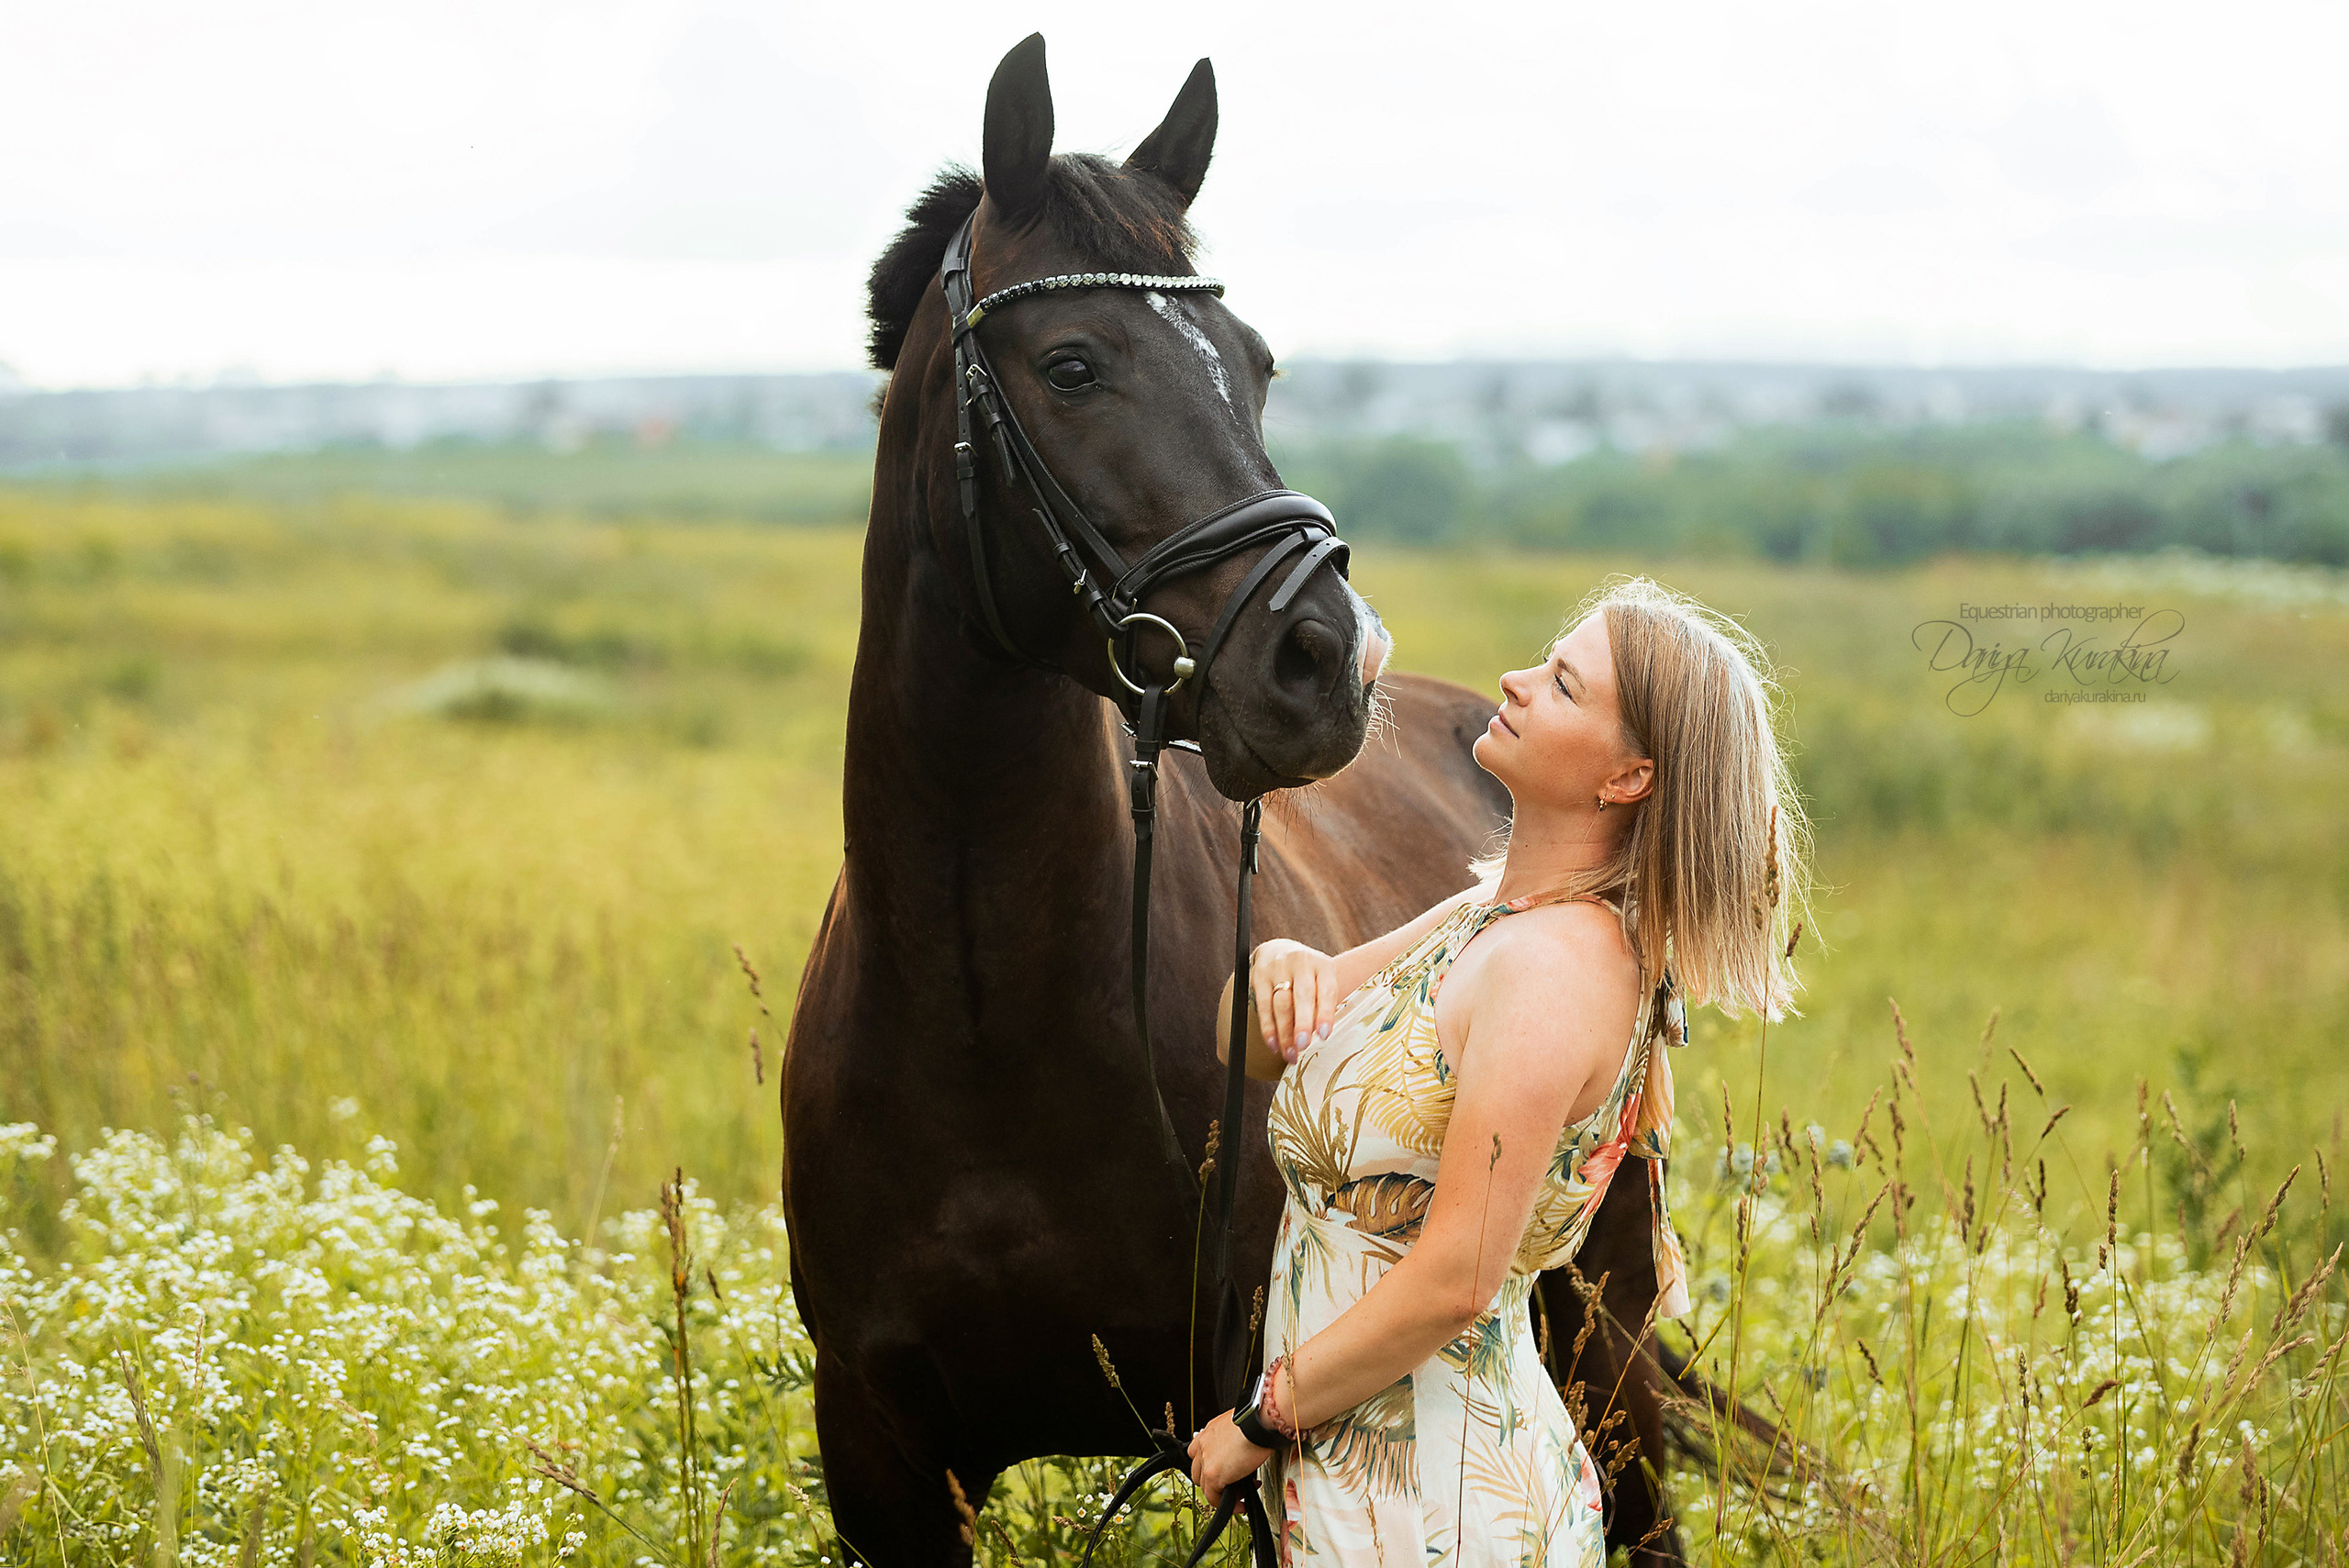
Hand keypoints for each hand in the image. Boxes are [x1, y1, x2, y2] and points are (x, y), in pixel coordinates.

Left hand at [1186, 1410, 1269, 1510]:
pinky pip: (1214, 1498)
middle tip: (1235, 1482)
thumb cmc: (1256, 1421)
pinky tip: (1241, 1504)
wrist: (1258, 1422)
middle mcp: (1203, 1445)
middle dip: (1215, 1480)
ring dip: (1222, 1492)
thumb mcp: (1240, 1427)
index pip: (1198, 1453)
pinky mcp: (1212, 1475)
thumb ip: (1235, 1439)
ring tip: (1242, 1493)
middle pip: (1198, 1472)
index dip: (1209, 1465)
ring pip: (1205, 1486)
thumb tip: (1244, 1450)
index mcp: (1209, 1432)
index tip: (1224, 1470)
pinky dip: (1228, 1504)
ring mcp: (1205, 1460)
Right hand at [1251, 939, 1338, 1061]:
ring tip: (1289, 1053)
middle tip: (1302, 1045)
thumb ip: (1322, 1005)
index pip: (1326, 990)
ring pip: (1281, 1004)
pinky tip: (1273, 1044)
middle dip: (1302, 1023)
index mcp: (1323, 965)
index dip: (1325, 1013)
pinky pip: (1263, 1006)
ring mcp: (1278, 967)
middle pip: (1302, 995)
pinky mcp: (1259, 975)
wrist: (1279, 951)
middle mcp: (1301, 962)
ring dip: (1284, 1032)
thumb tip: (1318, 1036)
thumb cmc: (1307, 976)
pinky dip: (1268, 1028)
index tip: (1324, 1035)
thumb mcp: (1321, 981)